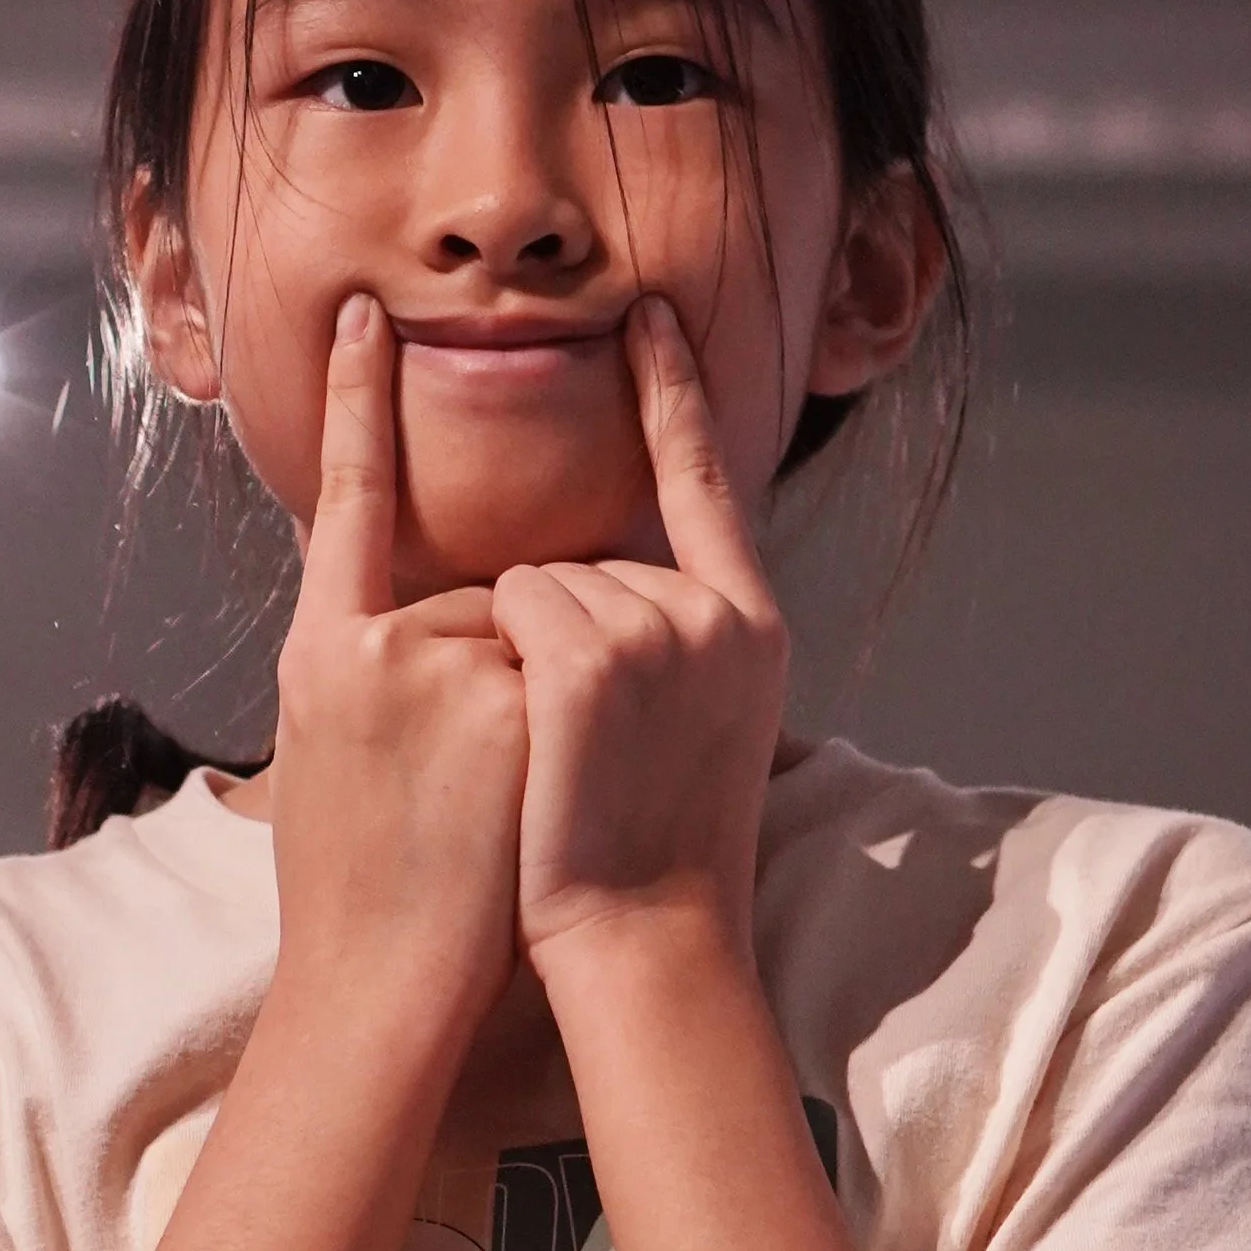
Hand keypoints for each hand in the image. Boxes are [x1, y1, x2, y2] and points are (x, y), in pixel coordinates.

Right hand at [270, 294, 529, 1050]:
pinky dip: (578, 723)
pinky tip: (540, 794)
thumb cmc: (363, 880)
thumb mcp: (332, 748)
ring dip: (547, 699)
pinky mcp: (514, 710)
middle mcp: (371, 646)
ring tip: (501, 803)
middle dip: (505, 664)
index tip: (371, 316)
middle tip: (468, 777)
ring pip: (536, 631)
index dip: (355, 404)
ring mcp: (448, 673)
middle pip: (481, 592)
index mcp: (318, 651)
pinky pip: (575, 671)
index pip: (342, 501)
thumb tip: (448, 608)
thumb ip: (383, 661)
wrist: (386, 983)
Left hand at [491, 295, 787, 982]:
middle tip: (584, 747)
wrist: (642, 941)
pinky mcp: (593, 654)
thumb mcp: (693, 724)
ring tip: (565, 754)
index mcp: (752, 622)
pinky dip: (499, 655)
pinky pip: (508, 600)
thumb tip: (586, 574)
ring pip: (536, 576)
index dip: (670, 390)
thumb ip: (665, 635)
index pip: (704, 476)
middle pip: (586, 552)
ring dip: (520, 651)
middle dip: (554, 629)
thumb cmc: (642, 850)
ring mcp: (660, 627)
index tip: (647, 309)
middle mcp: (719, 610)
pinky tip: (540, 733)